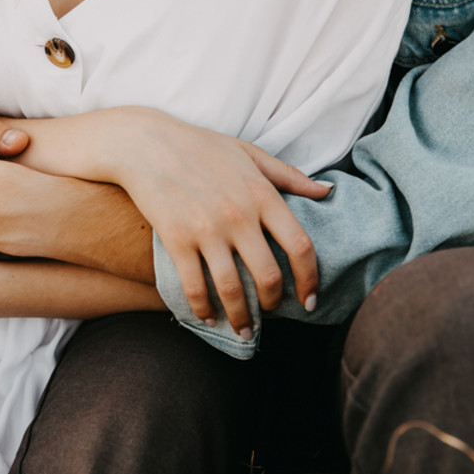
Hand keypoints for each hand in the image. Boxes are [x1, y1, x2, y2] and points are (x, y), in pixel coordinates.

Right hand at [97, 108, 330, 331]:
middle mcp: (238, 215)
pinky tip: (207, 317)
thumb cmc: (201, 146)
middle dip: (273, 303)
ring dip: (240, 317)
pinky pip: (194, 286)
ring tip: (243, 330)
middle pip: (268, 276)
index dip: (310, 279)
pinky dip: (202, 308)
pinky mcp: (176, 239)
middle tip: (271, 313)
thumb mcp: (250, 153)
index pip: (300, 246)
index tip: (309, 299)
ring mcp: (206, 230)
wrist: (146, 143)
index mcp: (262, 194)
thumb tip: (328, 192)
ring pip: (231, 289)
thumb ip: (290, 176)